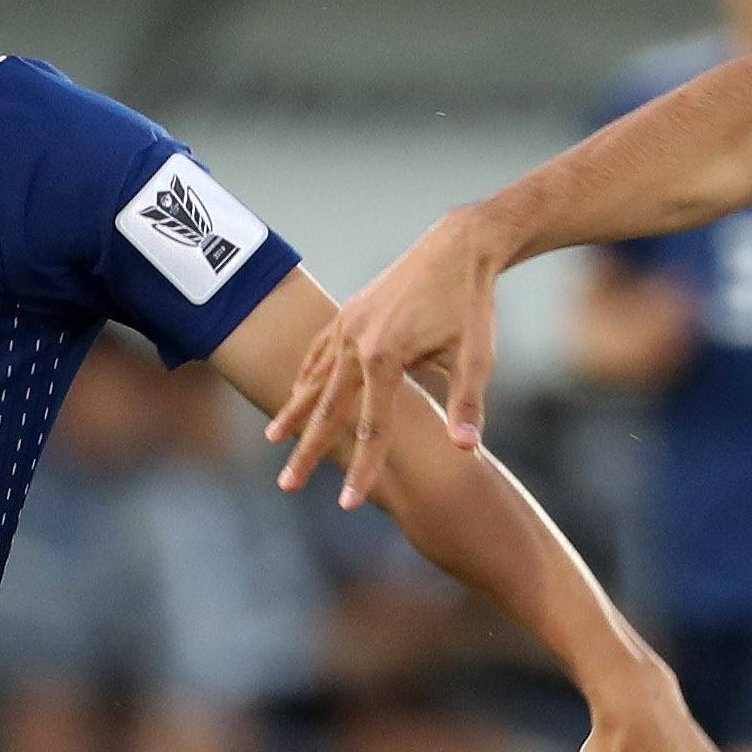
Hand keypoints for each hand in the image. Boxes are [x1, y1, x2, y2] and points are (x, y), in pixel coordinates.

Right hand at [269, 210, 506, 508]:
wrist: (457, 247)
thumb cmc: (471, 304)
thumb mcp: (477, 356)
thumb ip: (466, 404)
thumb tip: (465, 449)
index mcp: (384, 358)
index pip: (372, 428)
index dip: (363, 470)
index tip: (348, 504)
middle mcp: (356, 343)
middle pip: (327, 410)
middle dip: (307, 452)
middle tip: (286, 486)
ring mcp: (346, 326)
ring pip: (314, 380)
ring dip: (294, 413)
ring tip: (275, 441)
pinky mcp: (347, 313)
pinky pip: (318, 352)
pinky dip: (305, 376)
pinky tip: (297, 392)